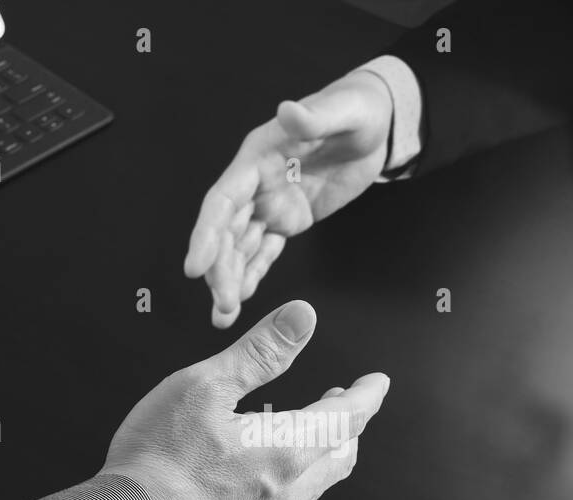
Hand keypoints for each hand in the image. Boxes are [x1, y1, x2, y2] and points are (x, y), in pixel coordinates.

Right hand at [101, 300, 389, 499]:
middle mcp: (287, 493)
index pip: (347, 419)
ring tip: (305, 436)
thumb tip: (303, 317)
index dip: (366, 396)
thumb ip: (259, 352)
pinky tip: (262, 477)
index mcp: (287, 450)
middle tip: (343, 404)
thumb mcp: (206, 386)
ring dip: (320, 456)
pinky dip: (288, 484)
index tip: (376, 382)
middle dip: (348, 427)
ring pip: (313, 488)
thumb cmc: (158, 459)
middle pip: (339, 457)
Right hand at [184, 72, 393, 328]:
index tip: (195, 267)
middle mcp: (255, 183)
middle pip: (227, 232)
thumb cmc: (358, 109)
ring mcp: (270, 204)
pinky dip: (252, 274)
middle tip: (222, 306)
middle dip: (220, 269)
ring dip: (230, 279)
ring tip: (224, 316)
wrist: (377, 124)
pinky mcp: (288, 220)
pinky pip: (264, 251)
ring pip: (241, 246)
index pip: (223, 199)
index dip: (206, 233)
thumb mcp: (343, 111)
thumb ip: (314, 117)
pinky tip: (242, 299)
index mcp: (258, 156)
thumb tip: (288, 111)